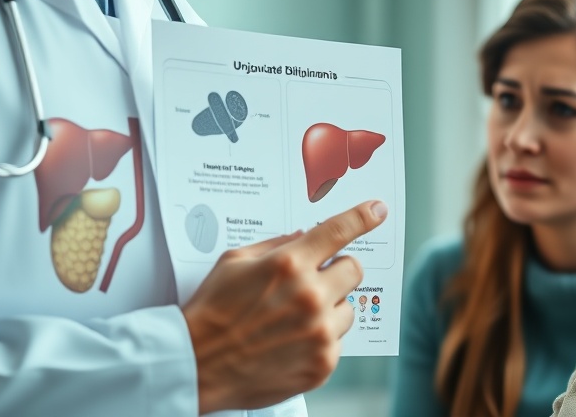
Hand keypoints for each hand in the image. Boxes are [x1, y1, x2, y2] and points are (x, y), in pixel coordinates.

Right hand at [183, 200, 387, 412]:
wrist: (196, 365)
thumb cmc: (211, 311)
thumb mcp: (234, 262)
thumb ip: (275, 245)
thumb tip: (304, 236)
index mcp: (289, 265)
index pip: (339, 231)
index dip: (363, 217)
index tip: (378, 210)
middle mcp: (310, 296)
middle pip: (354, 270)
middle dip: (337, 271)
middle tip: (315, 280)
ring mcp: (319, 333)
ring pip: (348, 309)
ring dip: (330, 309)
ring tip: (294, 319)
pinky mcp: (322, 364)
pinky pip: (337, 342)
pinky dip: (320, 340)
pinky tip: (291, 343)